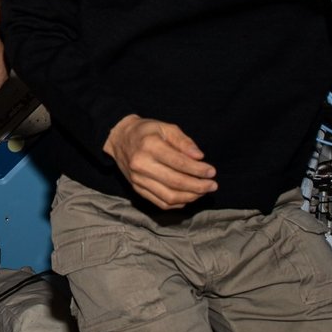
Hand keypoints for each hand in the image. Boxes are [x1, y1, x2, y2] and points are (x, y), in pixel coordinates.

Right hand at [103, 114, 217, 210]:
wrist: (119, 139)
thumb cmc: (146, 131)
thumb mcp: (166, 127)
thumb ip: (183, 141)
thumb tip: (199, 157)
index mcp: (149, 146)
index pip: (178, 163)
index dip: (198, 170)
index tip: (212, 172)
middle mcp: (141, 165)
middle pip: (175, 182)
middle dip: (198, 186)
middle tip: (212, 185)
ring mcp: (138, 180)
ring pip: (169, 197)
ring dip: (190, 197)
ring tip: (203, 192)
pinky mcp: (137, 189)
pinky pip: (160, 203)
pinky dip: (178, 203)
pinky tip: (189, 197)